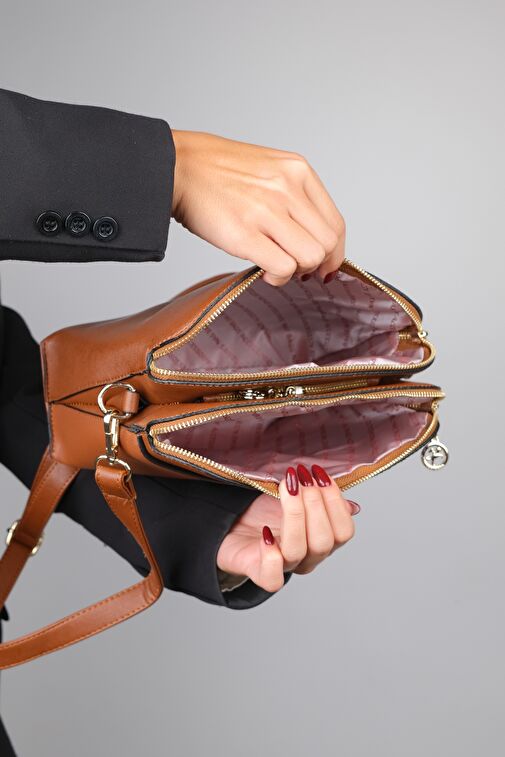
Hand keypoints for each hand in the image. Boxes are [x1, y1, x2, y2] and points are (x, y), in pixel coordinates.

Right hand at [171, 130, 345, 285]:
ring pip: (310, 257)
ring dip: (296, 271)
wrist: (177, 167)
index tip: (324, 266)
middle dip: (316, 265)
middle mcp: (288, 188)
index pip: (336, 224)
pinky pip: (283, 267)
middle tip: (296, 269)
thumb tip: (312, 238)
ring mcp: (267, 211)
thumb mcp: (268, 170)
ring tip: (275, 266)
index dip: (334, 253)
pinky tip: (263, 269)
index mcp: (298, 171)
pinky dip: (278, 277)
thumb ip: (294, 198)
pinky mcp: (245, 233)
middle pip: (328, 244)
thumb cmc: (216, 173)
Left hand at [216, 463, 359, 592]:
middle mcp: (308, 557)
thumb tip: (352, 506)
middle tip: (301, 477)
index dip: (335, 502)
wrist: (231, 525)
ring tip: (286, 487)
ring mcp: (285, 566)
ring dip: (294, 515)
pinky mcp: (259, 572)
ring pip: (298, 551)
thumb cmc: (265, 512)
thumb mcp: (296, 499)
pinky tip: (266, 532)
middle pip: (323, 541)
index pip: (343, 532)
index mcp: (322, 539)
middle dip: (314, 504)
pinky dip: (271, 555)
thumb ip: (321, 500)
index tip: (319, 473)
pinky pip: (273, 577)